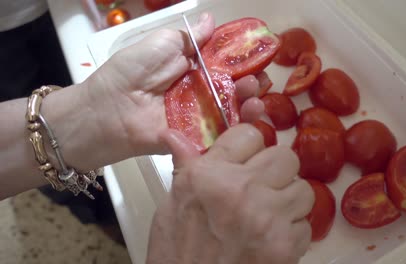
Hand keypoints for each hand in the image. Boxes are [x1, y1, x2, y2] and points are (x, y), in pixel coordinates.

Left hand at [43, 13, 263, 170]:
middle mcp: (198, 94)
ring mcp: (198, 118)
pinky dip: (239, 129)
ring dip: (250, 104)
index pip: (225, 65)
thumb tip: (211, 20)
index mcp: (192, 70)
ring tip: (256, 97)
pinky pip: (221, 136)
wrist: (108, 110)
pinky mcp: (196, 140)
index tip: (260, 58)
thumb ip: (190, 37)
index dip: (243, 62)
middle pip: (233, 90)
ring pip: (232, 112)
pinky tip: (251, 118)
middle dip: (251, 84)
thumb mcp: (162, 43)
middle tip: (258, 80)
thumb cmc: (131, 72)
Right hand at [146, 124, 314, 263]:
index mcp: (209, 175)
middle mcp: (240, 190)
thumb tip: (172, 134)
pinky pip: (305, 225)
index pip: (250, 134)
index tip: (247, 158)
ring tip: (268, 214)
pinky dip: (292, 232)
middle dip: (276, 170)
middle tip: (262, 186)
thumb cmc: (177, 252)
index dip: (250, 146)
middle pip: (285, 156)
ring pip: (303, 189)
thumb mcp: (171, 204)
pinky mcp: (285, 246)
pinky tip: (270, 239)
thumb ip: (185, 166)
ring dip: (288, 200)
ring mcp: (266, 218)